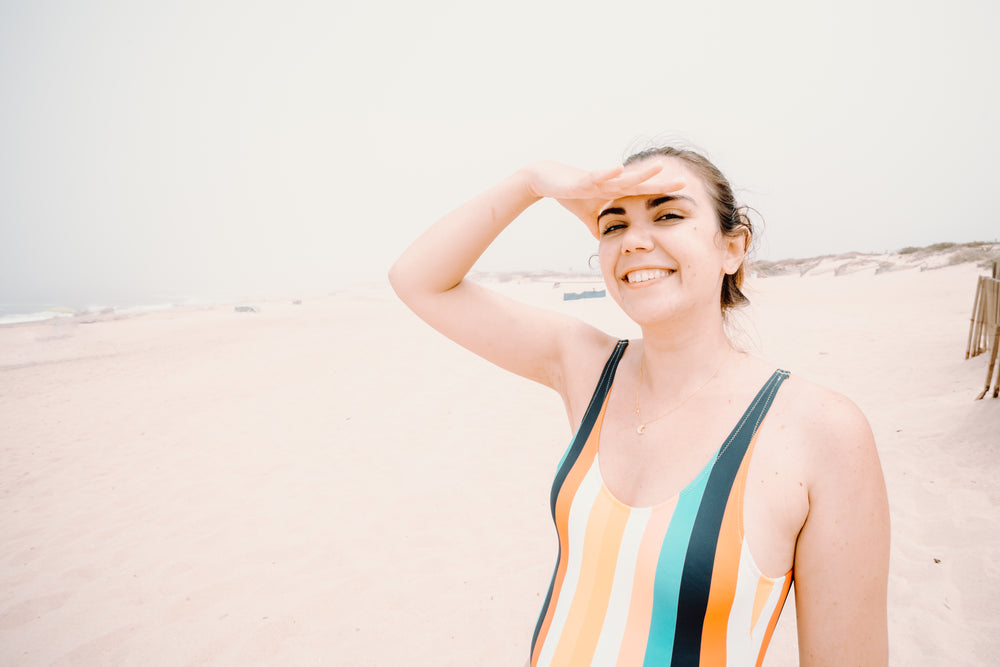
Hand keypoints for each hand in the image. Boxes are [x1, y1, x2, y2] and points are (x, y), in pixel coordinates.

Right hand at [521, 160, 685, 236]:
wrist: (547, 179)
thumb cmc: (570, 194)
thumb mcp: (587, 215)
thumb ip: (597, 226)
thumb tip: (604, 241)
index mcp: (614, 191)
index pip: (643, 192)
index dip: (661, 193)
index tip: (682, 194)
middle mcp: (611, 183)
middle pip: (640, 183)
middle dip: (660, 183)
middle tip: (683, 182)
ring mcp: (598, 180)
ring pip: (623, 177)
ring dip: (641, 173)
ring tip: (659, 168)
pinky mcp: (582, 180)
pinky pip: (597, 177)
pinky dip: (607, 173)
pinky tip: (619, 169)